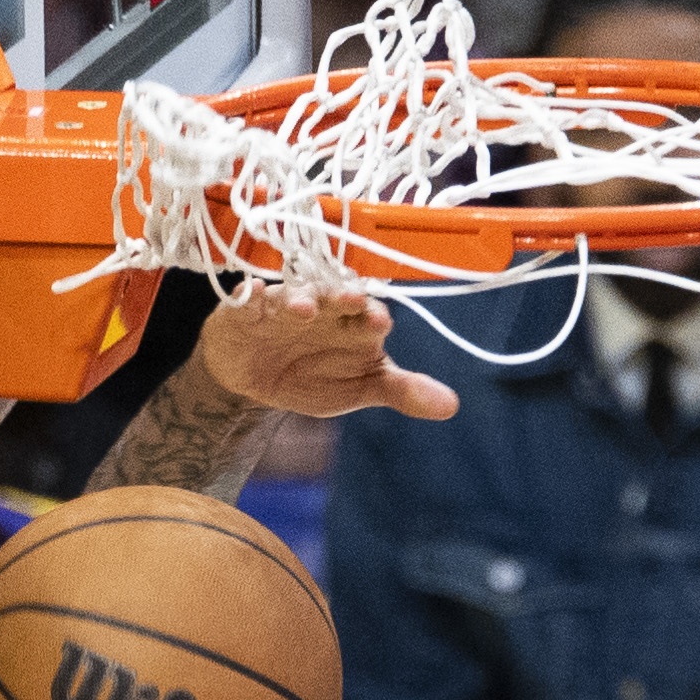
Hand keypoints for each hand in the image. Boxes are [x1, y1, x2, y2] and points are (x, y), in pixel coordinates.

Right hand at [194, 283, 459, 421]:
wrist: (257, 381)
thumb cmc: (315, 374)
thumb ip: (403, 392)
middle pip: (334, 297)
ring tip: (302, 310)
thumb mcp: (361, 388)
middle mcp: (323, 307)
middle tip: (351, 301)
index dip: (373, 317)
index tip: (380, 323)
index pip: (368, 314)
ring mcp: (283, 306)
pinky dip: (249, 296)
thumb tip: (451, 406)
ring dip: (298, 300)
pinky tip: (252, 294)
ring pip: (293, 295)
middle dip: (342, 298)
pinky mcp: (247, 310)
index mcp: (354, 322)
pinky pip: (248, 299)